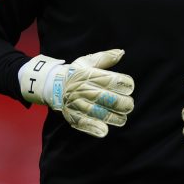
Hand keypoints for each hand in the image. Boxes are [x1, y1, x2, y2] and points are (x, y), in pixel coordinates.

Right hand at [20, 49, 134, 137]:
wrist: (53, 85)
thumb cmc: (75, 73)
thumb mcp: (87, 62)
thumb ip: (105, 58)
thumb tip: (121, 52)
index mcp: (87, 74)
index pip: (108, 79)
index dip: (122, 83)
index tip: (129, 87)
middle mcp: (82, 89)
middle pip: (104, 97)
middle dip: (120, 102)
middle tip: (129, 105)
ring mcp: (76, 103)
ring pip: (96, 112)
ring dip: (112, 117)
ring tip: (122, 118)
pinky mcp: (71, 115)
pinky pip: (83, 122)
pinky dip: (93, 127)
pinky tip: (104, 131)